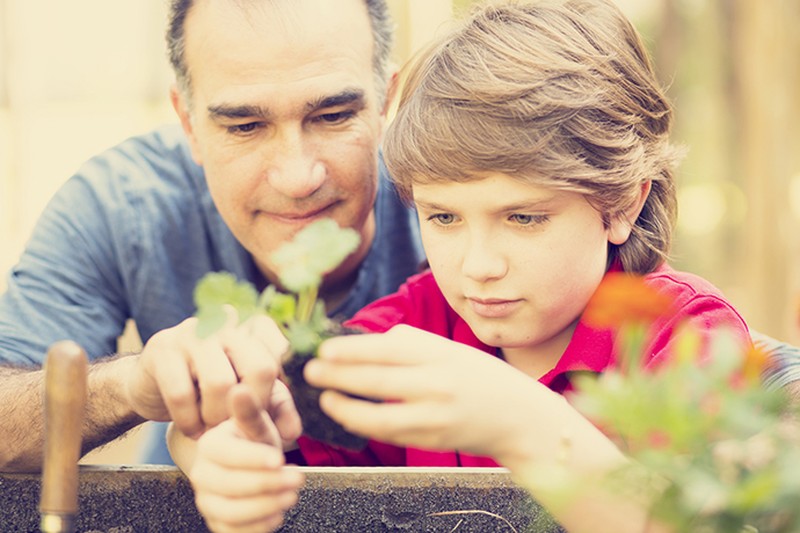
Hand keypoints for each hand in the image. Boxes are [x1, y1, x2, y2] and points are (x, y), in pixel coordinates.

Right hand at [126, 309, 288, 437]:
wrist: (150, 388)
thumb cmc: (205, 393)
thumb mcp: (243, 400)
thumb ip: (272, 410)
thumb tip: (293, 432)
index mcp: (251, 330)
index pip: (280, 358)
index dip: (271, 395)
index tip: (256, 417)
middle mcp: (226, 324)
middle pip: (259, 368)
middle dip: (248, 410)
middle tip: (233, 429)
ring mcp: (193, 332)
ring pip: (220, 383)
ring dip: (215, 418)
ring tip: (210, 432)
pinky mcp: (162, 349)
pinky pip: (182, 394)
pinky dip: (189, 422)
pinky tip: (191, 429)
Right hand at [190, 384, 303, 532]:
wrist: (253, 461)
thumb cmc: (257, 439)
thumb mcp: (259, 422)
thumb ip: (251, 411)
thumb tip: (240, 390)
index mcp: (210, 444)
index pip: (226, 454)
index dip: (253, 459)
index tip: (279, 459)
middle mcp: (201, 473)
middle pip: (228, 486)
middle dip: (267, 483)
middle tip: (297, 478)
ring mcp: (206, 499)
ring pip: (230, 512)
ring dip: (266, 506)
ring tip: (292, 495)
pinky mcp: (216, 521)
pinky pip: (232, 532)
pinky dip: (258, 526)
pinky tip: (277, 514)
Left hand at [304, 324, 557, 461]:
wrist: (518, 417)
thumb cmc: (478, 376)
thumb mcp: (450, 349)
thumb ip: (411, 343)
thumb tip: (366, 342)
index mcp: (440, 355)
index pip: (387, 350)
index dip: (351, 349)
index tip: (324, 348)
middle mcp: (438, 385)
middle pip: (377, 380)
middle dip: (338, 376)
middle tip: (310, 371)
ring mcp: (435, 416)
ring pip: (379, 415)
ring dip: (345, 406)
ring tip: (324, 397)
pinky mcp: (432, 440)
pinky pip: (390, 433)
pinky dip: (363, 424)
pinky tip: (348, 414)